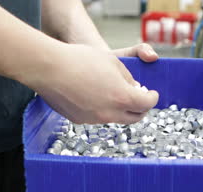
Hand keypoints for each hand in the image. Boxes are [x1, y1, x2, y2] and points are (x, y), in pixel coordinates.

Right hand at [31, 43, 158, 123]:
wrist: (49, 68)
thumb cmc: (81, 60)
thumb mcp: (113, 61)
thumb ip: (128, 78)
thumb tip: (134, 88)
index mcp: (122, 97)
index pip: (146, 104)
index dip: (152, 98)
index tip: (152, 94)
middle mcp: (109, 113)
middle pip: (133, 118)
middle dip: (140, 109)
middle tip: (139, 99)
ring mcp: (93, 119)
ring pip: (114, 117)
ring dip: (118, 108)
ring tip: (111, 92)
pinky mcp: (79, 120)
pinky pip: (95, 117)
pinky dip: (100, 109)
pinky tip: (91, 94)